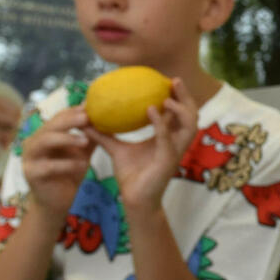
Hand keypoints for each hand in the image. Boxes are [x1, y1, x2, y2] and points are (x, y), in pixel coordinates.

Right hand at [21, 106, 96, 219]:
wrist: (58, 200)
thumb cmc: (70, 171)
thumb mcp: (83, 150)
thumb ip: (91, 133)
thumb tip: (105, 115)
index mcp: (46, 133)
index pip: (59, 116)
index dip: (74, 111)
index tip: (92, 107)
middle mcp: (34, 142)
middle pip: (50, 125)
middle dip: (69, 120)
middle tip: (87, 118)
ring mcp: (30, 157)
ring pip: (45, 141)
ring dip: (66, 139)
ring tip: (85, 141)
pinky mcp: (31, 174)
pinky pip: (48, 166)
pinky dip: (66, 164)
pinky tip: (82, 164)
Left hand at [83, 78, 197, 211]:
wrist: (134, 200)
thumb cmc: (131, 175)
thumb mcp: (117, 149)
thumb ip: (106, 135)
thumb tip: (86, 121)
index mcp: (169, 137)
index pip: (179, 112)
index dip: (179, 96)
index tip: (168, 79)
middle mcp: (176, 142)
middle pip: (192, 114)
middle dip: (187, 96)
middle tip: (175, 81)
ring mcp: (175, 151)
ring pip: (190, 125)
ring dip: (180, 109)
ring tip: (166, 97)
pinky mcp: (169, 160)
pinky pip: (168, 138)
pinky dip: (161, 123)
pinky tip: (151, 111)